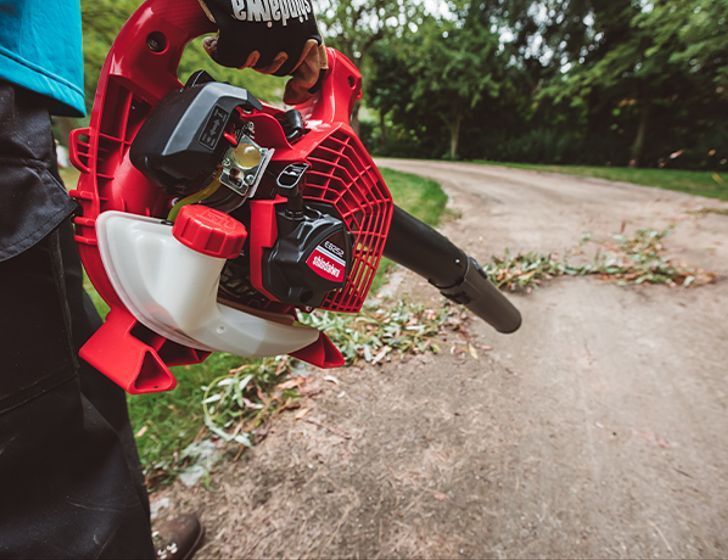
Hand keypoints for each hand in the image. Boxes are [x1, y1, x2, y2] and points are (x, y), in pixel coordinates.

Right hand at [199, 0, 326, 103]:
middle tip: (249, 42)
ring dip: (237, 52)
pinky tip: (213, 41)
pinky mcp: (236, 33)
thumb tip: (309, 65)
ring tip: (231, 33)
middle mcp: (289, 35)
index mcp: (306, 27)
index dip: (302, 84)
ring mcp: (263, 36)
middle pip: (275, 68)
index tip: (292, 94)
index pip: (311, 69)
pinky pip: (227, 58)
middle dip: (262, 59)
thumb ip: (300, 31)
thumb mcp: (292, 5)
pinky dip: (216, 50)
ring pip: (250, 64)